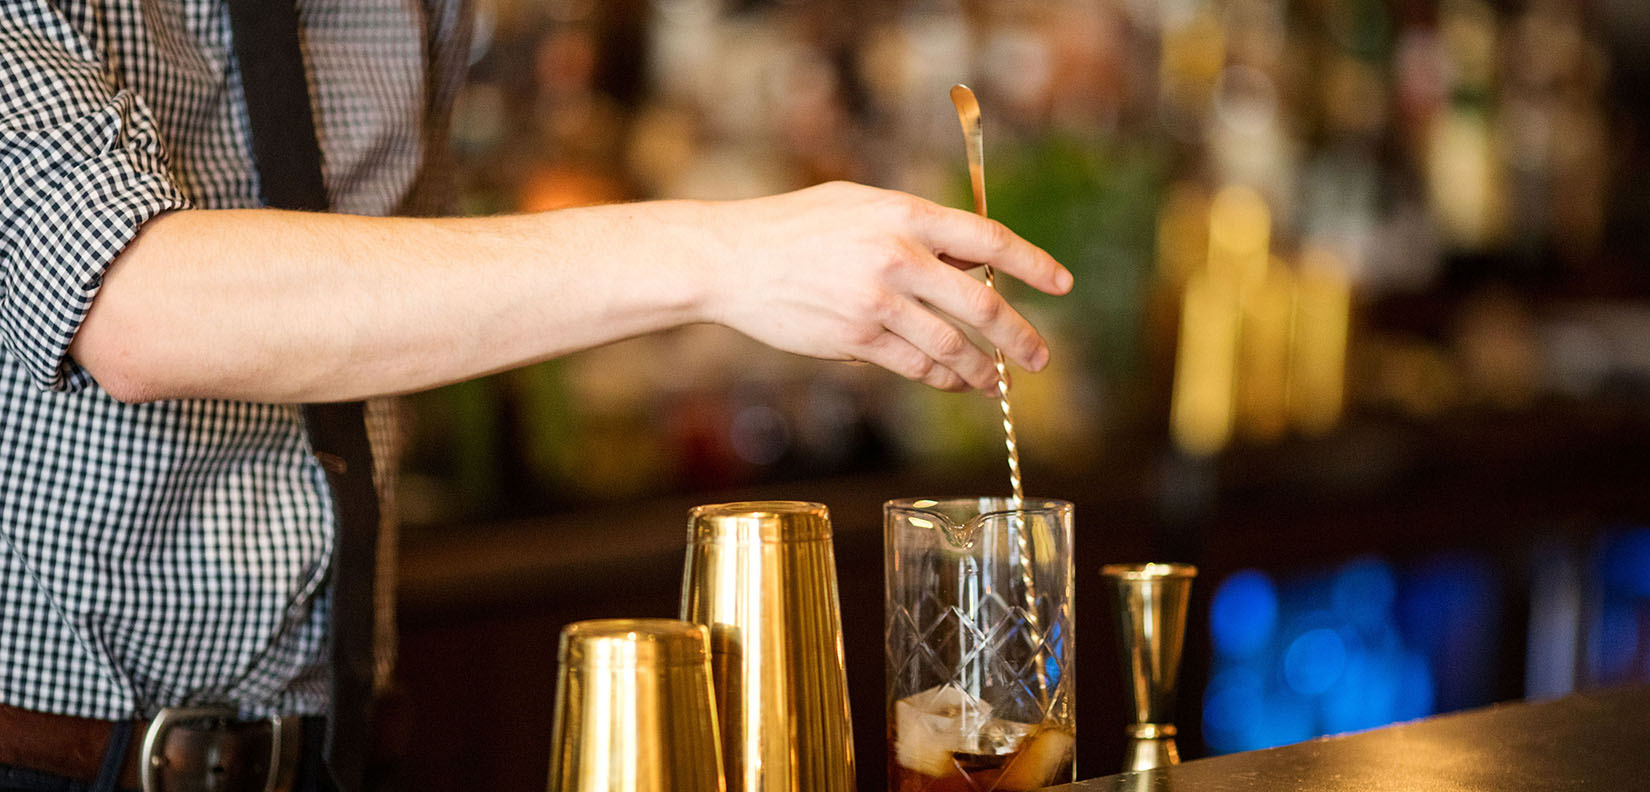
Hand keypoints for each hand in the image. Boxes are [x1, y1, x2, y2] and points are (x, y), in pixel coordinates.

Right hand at [699, 182, 1072, 391]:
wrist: (732, 259)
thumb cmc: (794, 227)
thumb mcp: (859, 206)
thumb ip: (912, 228)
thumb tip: (964, 261)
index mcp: (904, 214)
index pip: (987, 239)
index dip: (1032, 263)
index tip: (1062, 283)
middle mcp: (898, 256)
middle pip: (979, 304)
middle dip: (1018, 336)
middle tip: (1038, 357)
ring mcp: (877, 301)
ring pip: (950, 346)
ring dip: (981, 370)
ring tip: (998, 384)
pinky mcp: (855, 337)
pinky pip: (913, 365)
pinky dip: (941, 378)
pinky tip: (955, 384)